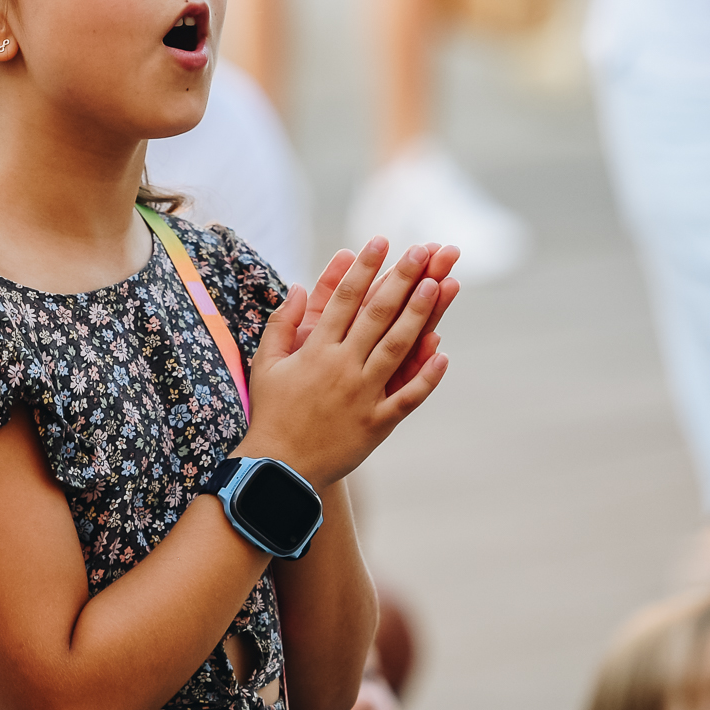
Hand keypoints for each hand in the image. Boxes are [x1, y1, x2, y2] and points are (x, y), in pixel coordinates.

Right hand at [240, 239, 451, 488]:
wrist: (278, 468)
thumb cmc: (271, 412)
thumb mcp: (265, 364)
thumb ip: (282, 324)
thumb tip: (300, 287)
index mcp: (315, 350)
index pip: (344, 299)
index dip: (365, 268)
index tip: (381, 241)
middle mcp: (341, 368)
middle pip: (376, 315)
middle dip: (401, 279)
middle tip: (422, 251)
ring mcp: (362, 396)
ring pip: (396, 349)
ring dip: (419, 316)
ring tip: (438, 284)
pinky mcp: (376, 424)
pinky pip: (407, 398)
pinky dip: (426, 377)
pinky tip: (444, 353)